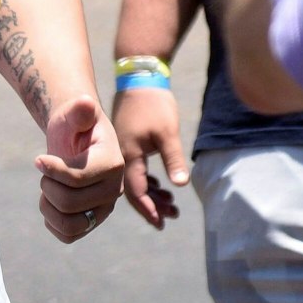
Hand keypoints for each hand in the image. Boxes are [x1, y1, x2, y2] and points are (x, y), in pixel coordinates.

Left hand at [35, 95, 125, 244]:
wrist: (76, 140)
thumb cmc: (74, 125)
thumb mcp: (73, 114)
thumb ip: (79, 112)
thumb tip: (85, 103)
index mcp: (113, 163)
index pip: (77, 179)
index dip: (50, 170)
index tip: (38, 159)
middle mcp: (114, 190)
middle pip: (70, 203)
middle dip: (48, 186)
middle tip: (46, 172)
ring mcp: (105, 208)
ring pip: (70, 225)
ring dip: (49, 207)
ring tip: (47, 189)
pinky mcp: (93, 221)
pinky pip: (68, 235)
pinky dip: (52, 222)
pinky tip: (52, 202)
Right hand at [111, 86, 187, 228]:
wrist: (139, 78)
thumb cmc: (154, 104)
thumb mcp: (168, 133)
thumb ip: (174, 159)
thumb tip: (181, 185)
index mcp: (129, 154)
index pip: (135, 190)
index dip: (148, 209)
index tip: (160, 223)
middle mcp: (121, 155)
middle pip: (133, 189)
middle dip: (152, 205)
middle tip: (171, 217)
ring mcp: (123, 148)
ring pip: (134, 179)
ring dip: (152, 193)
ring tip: (171, 205)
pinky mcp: (127, 143)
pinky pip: (134, 169)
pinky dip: (147, 180)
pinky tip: (160, 185)